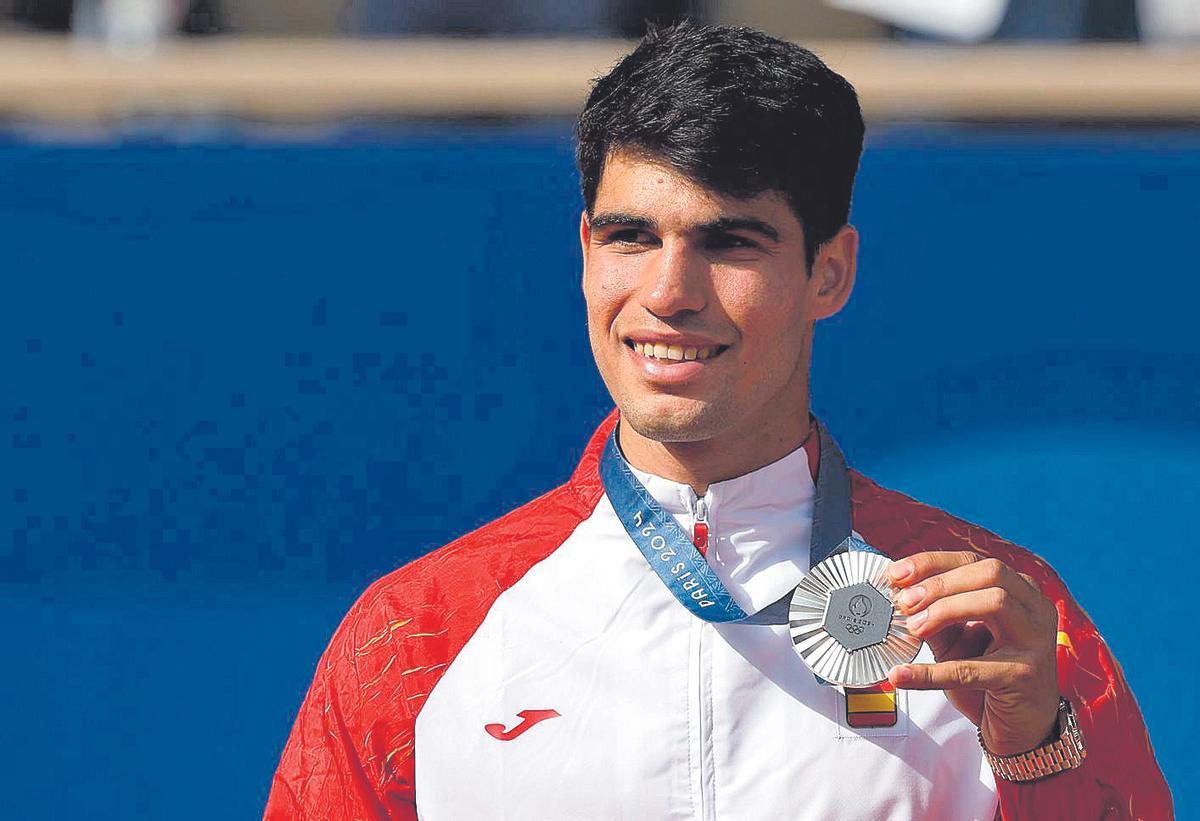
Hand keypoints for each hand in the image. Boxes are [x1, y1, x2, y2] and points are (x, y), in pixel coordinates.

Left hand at [885, 551, 1059, 754]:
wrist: (1021, 727)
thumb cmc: (989, 675)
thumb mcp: (958, 638)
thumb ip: (935, 614)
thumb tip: (897, 595)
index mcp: (1019, 590)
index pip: (973, 562)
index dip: (931, 563)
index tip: (895, 574)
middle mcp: (1034, 608)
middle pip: (990, 573)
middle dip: (940, 582)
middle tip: (904, 601)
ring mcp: (1035, 640)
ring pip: (994, 602)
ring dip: (944, 610)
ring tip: (913, 628)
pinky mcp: (1025, 675)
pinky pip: (973, 668)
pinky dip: (932, 672)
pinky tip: (902, 675)